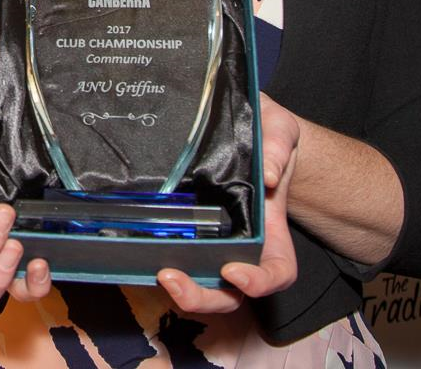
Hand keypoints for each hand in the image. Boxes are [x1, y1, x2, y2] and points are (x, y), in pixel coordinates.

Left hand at [158, 92, 299, 311]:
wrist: (245, 125)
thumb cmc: (268, 133)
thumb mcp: (280, 130)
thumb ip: (279, 149)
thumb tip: (269, 176)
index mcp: (271, 227)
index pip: (276, 271)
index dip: (259, 282)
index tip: (231, 270)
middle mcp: (241, 241)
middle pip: (231, 292)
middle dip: (203, 296)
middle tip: (172, 278)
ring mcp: (212, 238)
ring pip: (201, 282)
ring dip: (180, 288)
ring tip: (156, 271)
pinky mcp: (185, 225)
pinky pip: (175, 252)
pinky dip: (158, 259)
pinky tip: (140, 249)